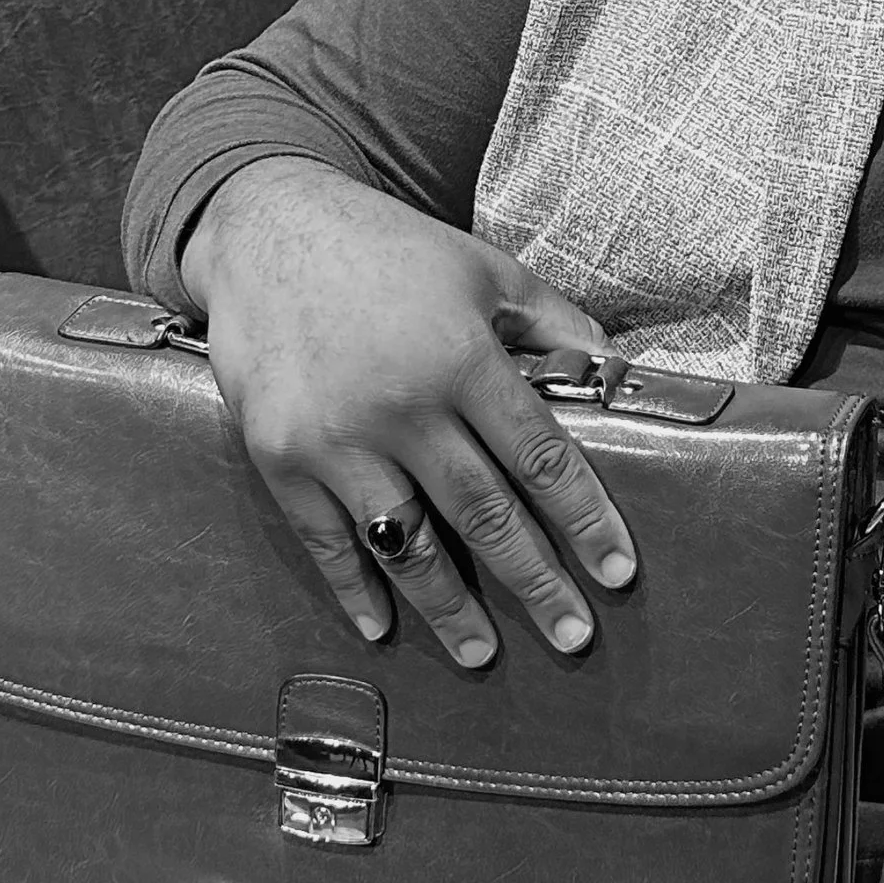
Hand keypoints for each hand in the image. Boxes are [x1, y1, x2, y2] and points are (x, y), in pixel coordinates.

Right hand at [180, 158, 635, 663]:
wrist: (265, 228)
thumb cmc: (388, 249)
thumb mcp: (484, 269)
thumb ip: (553, 323)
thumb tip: (614, 375)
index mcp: (462, 357)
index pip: (540, 457)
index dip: (584, 519)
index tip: (618, 572)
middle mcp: (401, 405)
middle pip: (484, 515)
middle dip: (535, 582)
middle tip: (574, 638)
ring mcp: (335, 438)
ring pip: (408, 543)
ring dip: (449, 609)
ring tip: (484, 654)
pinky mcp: (278, 455)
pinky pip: (325, 541)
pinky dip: (354, 590)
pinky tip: (383, 629)